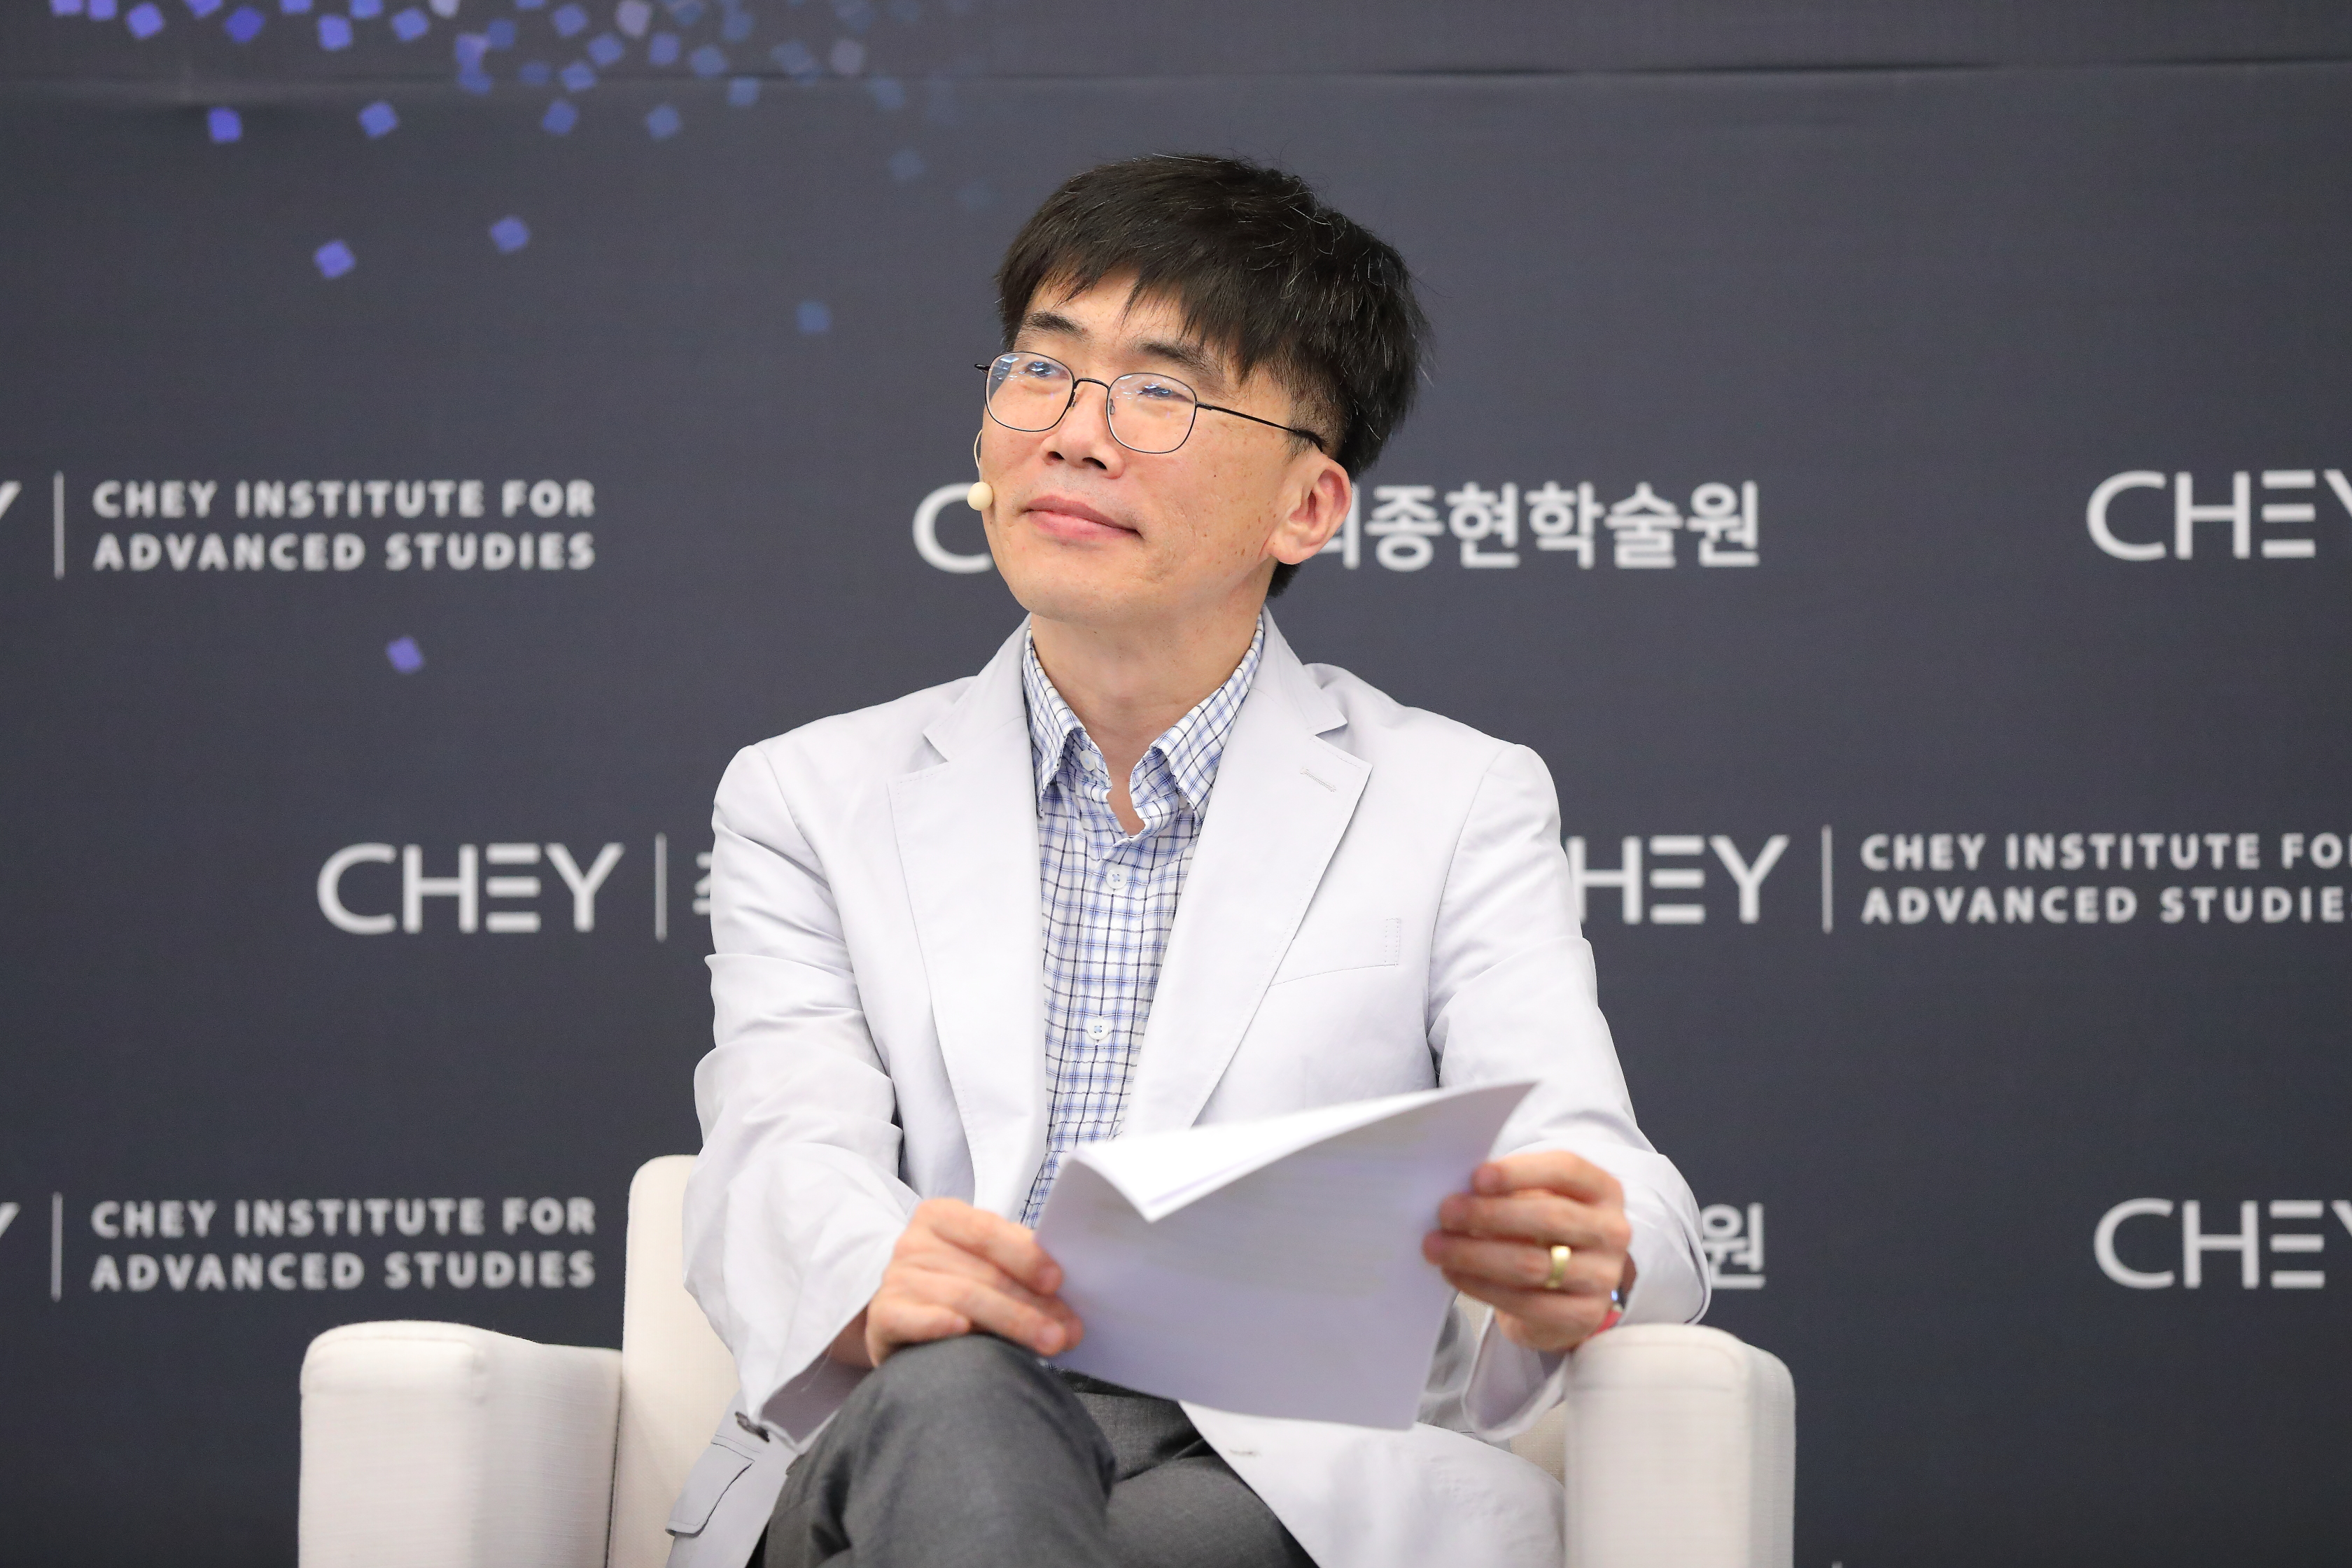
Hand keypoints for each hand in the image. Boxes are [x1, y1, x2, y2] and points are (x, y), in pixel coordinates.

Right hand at [844, 1198, 1083, 1368]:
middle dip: (1032, 1303)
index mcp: (941, 1216)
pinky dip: (937, 1323)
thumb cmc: (956, 1283)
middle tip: (1066, 1329)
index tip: (1057, 1280)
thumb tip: (1063, 1282)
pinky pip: (910, 1319)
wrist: (902, 1315)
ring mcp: (895, 1279)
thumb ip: (1016, 1257)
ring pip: (961, 1297)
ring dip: (1012, 1322)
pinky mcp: (883, 1317)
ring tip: (1049, 1342)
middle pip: (982, 1272)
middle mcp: (913, 1242)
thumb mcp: (983, 1259)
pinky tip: (962, 1330)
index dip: (1024, 1255)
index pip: (987, 1230)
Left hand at [1421, 1150, 1632, 1354]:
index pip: (1566, 1170)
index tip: (1476, 1178)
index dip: (1519, 1172)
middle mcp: (1612, 1231)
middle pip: (1548, 1217)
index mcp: (1603, 1190)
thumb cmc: (1545, 1232)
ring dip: (1475, 1254)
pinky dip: (1482, 1286)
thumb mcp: (1540, 1200)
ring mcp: (1602, 1276)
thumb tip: (1460, 1193)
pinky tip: (1455, 1274)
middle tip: (1446, 1213)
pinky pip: (1525, 1302)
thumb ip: (1512, 1191)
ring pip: (1532, 1264)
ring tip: (1437, 1246)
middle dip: (1488, 1214)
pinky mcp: (1583, 1315)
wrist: (1568, 1292)